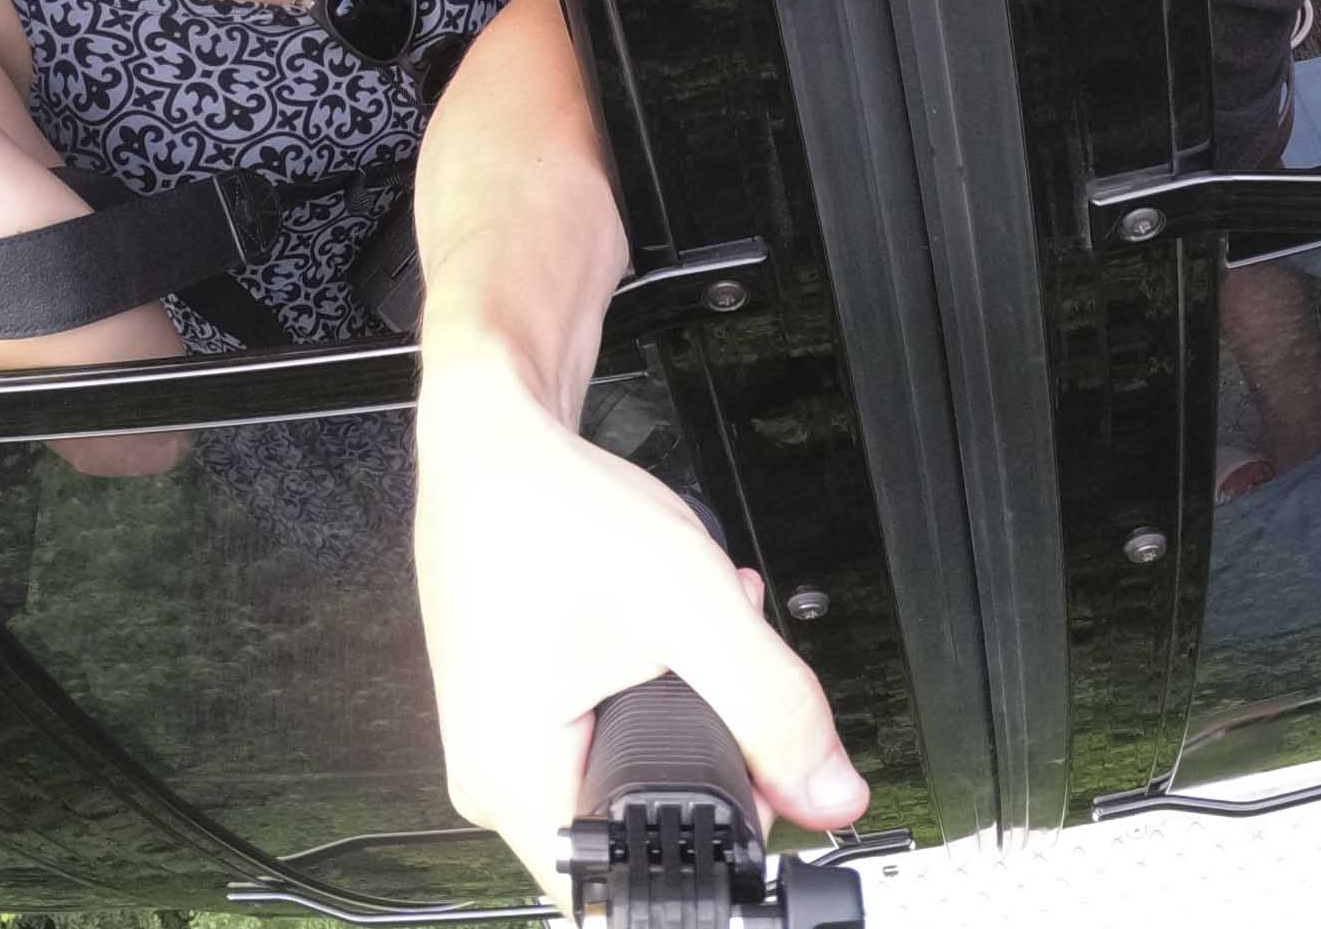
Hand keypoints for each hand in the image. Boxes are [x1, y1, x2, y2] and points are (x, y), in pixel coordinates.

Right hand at [416, 382, 865, 904]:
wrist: (488, 437)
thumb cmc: (546, 509)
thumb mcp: (688, 605)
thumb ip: (772, 707)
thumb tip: (832, 793)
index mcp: (515, 782)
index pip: (630, 892)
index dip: (714, 854)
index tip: (753, 790)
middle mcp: (494, 784)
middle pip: (637, 835)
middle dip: (712, 764)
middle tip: (728, 681)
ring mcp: (500, 749)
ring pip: (623, 780)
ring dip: (687, 719)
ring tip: (699, 637)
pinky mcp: (513, 715)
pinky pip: (597, 741)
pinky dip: (650, 695)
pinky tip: (667, 637)